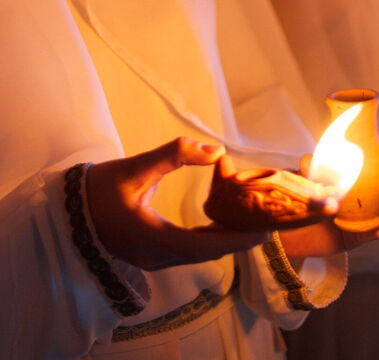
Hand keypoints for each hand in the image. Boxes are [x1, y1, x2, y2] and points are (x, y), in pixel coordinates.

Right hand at [86, 137, 269, 269]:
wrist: (69, 212)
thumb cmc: (98, 191)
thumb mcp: (134, 168)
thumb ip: (174, 155)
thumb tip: (216, 151)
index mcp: (153, 238)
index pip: (205, 246)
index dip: (237, 240)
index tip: (264, 233)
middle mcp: (157, 256)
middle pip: (207, 253)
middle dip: (238, 240)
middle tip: (266, 225)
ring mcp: (154, 260)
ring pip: (199, 254)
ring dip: (225, 241)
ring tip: (249, 224)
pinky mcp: (152, 255)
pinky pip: (188, 251)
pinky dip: (209, 240)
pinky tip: (221, 226)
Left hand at [279, 144, 378, 257]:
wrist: (292, 228)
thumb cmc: (304, 197)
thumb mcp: (305, 181)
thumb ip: (308, 171)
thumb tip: (308, 159)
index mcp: (362, 174)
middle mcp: (369, 194)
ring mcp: (366, 215)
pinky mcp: (357, 236)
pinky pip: (370, 234)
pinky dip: (376, 231)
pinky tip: (378, 229)